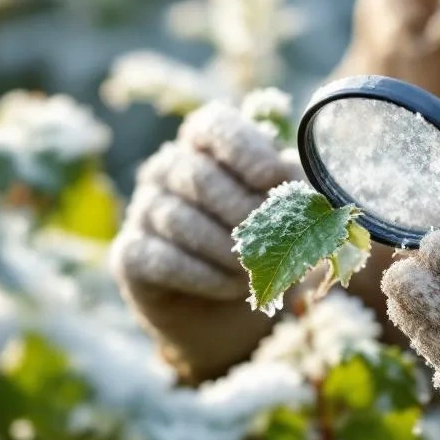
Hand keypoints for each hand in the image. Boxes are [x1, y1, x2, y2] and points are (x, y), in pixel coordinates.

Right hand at [109, 100, 302, 300]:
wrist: (229, 313)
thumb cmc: (264, 246)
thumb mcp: (289, 213)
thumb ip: (296, 194)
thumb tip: (310, 191)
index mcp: (206, 144)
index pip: (213, 126)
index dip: (244, 149)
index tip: (275, 177)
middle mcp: (167, 168)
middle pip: (198, 177)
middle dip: (244, 211)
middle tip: (277, 239)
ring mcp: (143, 210)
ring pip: (181, 221)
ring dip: (229, 251)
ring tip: (259, 268)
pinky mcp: (130, 255)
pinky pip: (164, 260)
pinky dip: (206, 276)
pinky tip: (232, 285)